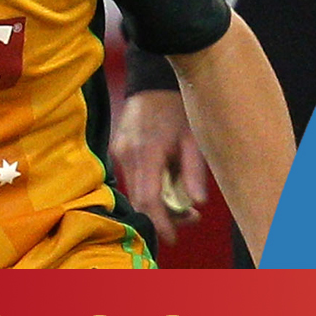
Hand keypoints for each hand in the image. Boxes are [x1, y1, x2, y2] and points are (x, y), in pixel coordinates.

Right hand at [111, 90, 208, 246]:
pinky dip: (148, 187)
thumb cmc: (178, 107)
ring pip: (135, 190)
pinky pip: (132, 177)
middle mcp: (128, 154)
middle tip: (189, 219)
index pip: (149, 199)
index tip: (173, 236)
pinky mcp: (118, 148)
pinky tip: (166, 184)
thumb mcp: (193, 138)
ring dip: (155, 202)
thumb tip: (197, 203)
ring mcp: (119, 151)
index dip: (161, 222)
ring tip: (182, 203)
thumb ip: (194, 172)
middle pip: (140, 200)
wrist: (154, 79)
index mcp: (147, 152)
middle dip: (162, 216)